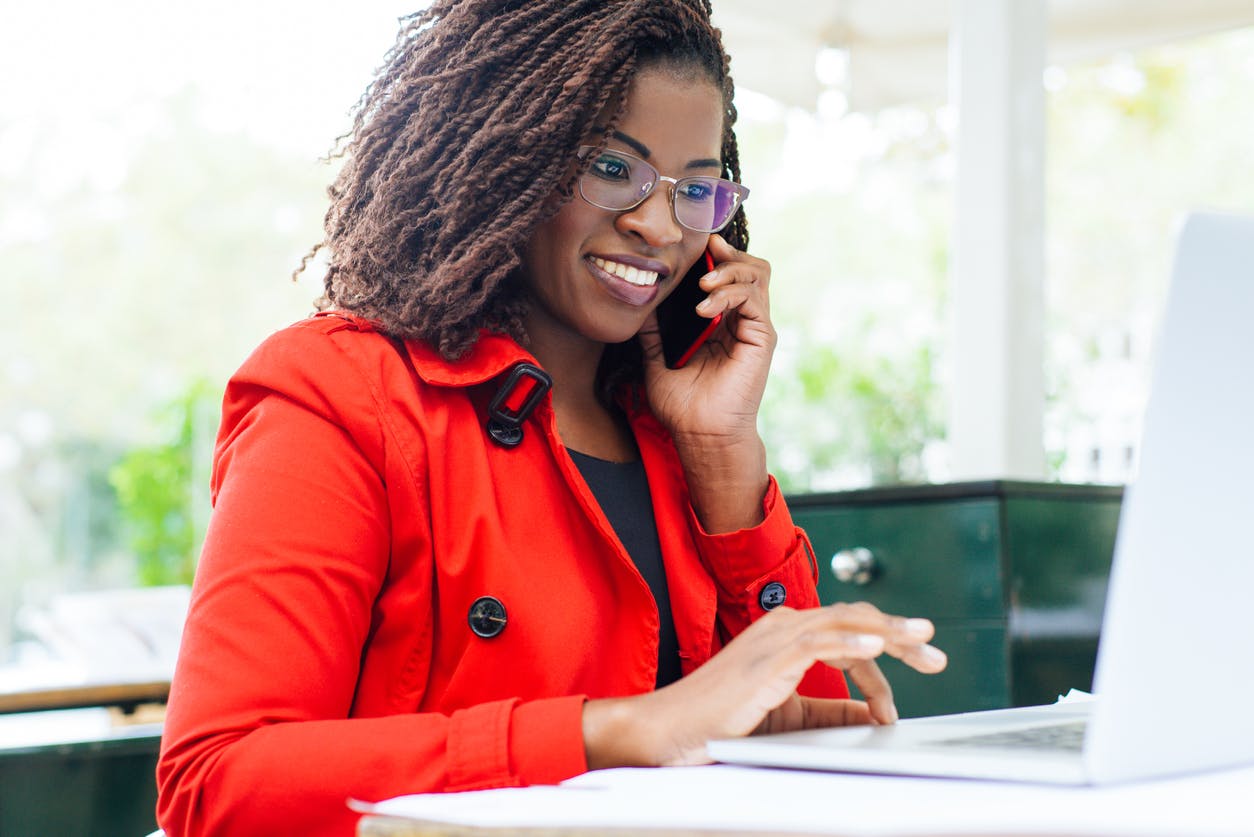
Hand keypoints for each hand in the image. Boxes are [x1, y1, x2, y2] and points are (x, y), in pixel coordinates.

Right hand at [582, 602, 947, 768]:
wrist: (671, 731)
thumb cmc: (720, 723)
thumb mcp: (790, 718)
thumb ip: (830, 712)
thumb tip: (874, 716)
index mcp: (786, 636)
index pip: (847, 635)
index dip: (880, 665)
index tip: (894, 708)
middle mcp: (783, 627)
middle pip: (855, 619)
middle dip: (900, 635)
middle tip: (935, 654)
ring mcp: (776, 636)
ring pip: (845, 622)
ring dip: (889, 632)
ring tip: (923, 641)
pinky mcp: (769, 656)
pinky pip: (820, 641)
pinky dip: (853, 640)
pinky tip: (880, 645)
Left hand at [638, 233, 774, 443]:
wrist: (700, 434)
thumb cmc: (683, 405)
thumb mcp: (658, 360)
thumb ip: (653, 333)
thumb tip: (639, 305)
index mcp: (722, 322)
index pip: (728, 275)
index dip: (715, 255)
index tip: (694, 246)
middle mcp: (742, 320)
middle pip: (749, 266)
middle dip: (727, 254)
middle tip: (704, 252)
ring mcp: (754, 327)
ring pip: (757, 274)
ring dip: (729, 269)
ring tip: (702, 283)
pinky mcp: (762, 337)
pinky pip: (753, 299)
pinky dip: (730, 294)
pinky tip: (704, 308)